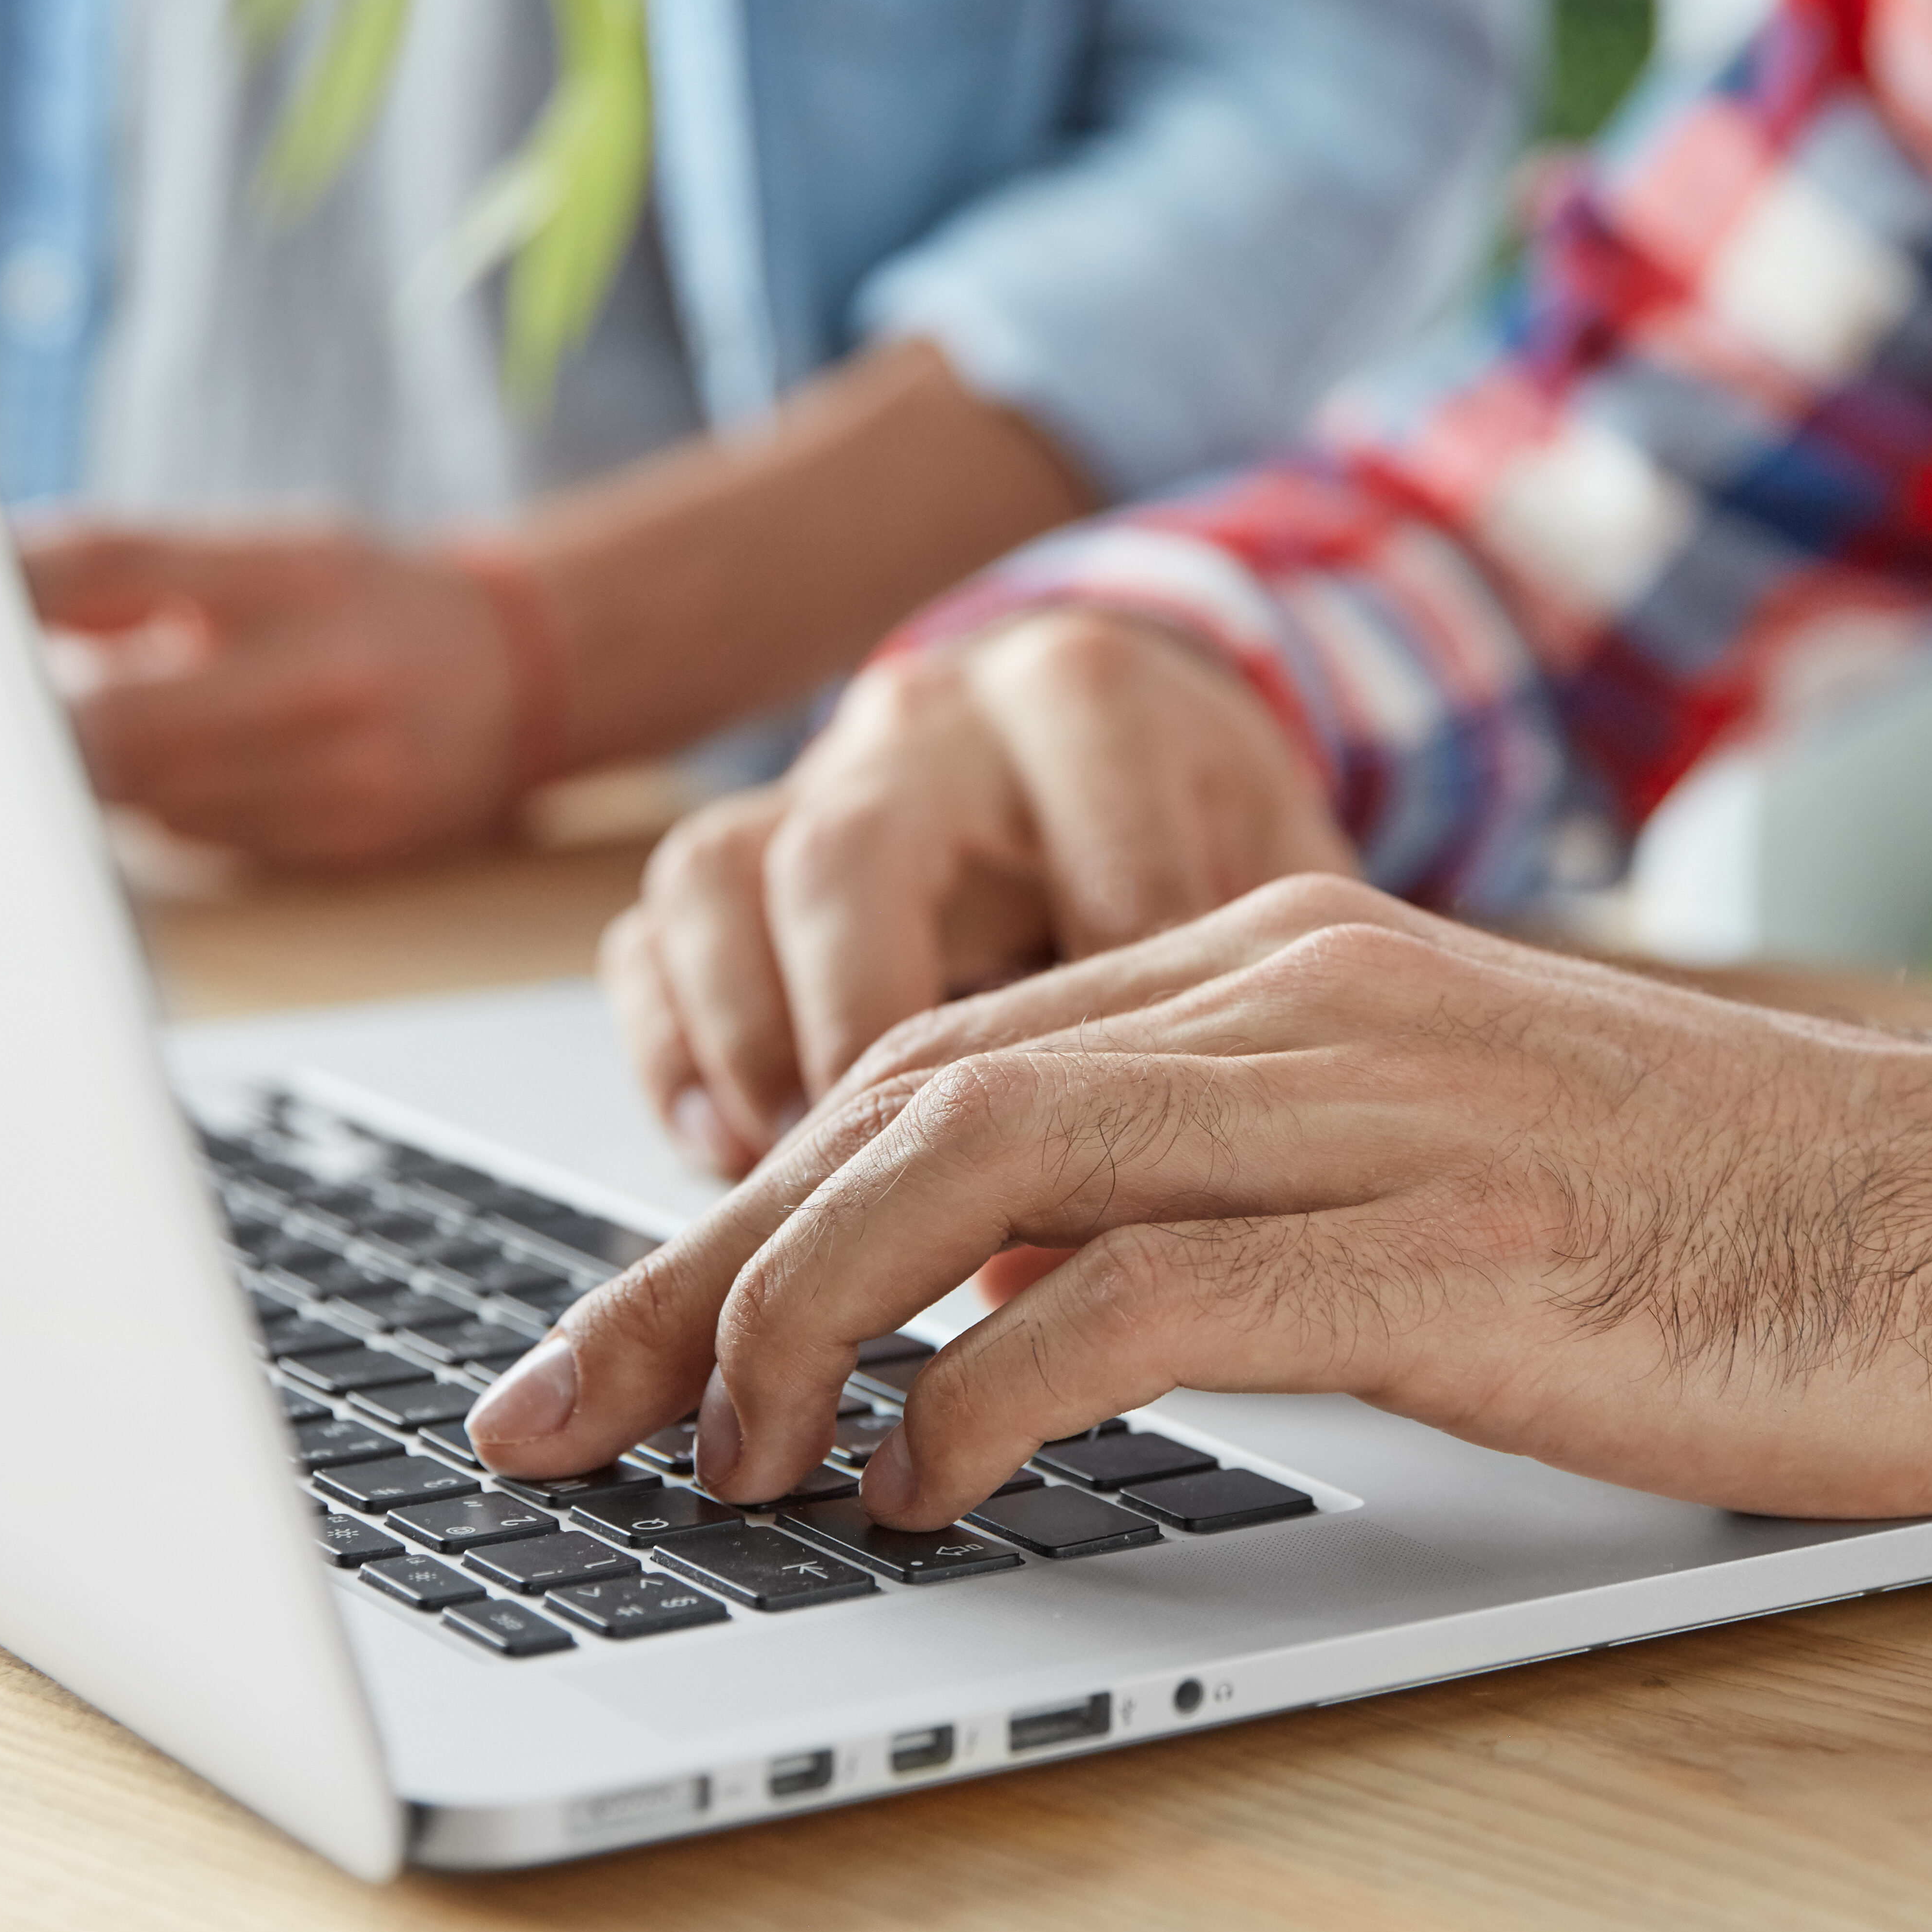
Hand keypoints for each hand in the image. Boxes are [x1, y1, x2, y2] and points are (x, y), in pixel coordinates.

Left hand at [22, 522, 526, 867]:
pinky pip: (206, 843)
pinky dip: (174, 813)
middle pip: (111, 723)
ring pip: (147, 799)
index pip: (107, 562)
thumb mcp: (271, 552)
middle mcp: (323, 672)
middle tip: (3, 723)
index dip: (3, 583)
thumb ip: (136, 575)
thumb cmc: (365, 603)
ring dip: (107, 775)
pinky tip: (207, 778)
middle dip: (40, 731)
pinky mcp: (351, 842)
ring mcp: (343, 769)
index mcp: (293, 571)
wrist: (522, 675)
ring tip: (140, 734)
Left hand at [477, 876, 1931, 1527]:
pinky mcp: (1454, 1241)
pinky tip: (926, 1485)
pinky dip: (993, 1394)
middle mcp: (1301, 991)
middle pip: (910, 1097)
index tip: (633, 1329)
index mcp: (1289, 958)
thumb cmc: (1731, 1215)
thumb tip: (1024, 1297)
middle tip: (567, 1408)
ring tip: (715, 1464)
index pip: (937, 1049)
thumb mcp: (1437, 1152)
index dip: (751, 1190)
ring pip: (982, 1167)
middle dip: (704, 1259)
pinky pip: (1149, 1298)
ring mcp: (1378, 1101)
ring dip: (805, 1319)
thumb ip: (1239, 1178)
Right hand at [599, 611, 1353, 1175]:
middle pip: (850, 858)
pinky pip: (657, 928)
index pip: (1088, 875)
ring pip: (723, 878)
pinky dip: (677, 1047)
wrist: (1126, 735)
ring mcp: (823, 773)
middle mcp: (938, 719)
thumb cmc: (1204, 827)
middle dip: (860, 1034)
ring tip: (796, 1183)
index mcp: (1089, 701)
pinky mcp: (747, 841)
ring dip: (750, 1048)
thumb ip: (1249, 1001)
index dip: (1100, 1040)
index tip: (1108, 1170)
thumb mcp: (1274, 873)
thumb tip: (1165, 1230)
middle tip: (895, 1187)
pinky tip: (727, 1150)